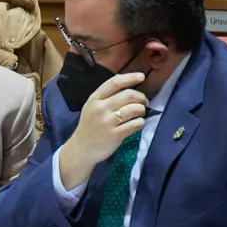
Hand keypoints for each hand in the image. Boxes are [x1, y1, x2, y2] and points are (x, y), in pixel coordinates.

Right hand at [60, 73, 147, 189]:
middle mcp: (101, 109)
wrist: (81, 149)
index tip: (141, 77)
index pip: (114, 83)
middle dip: (141, 97)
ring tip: (140, 114)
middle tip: (144, 102)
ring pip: (134, 109)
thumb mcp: (91, 107)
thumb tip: (126, 82)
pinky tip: (137, 124)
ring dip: (142, 110)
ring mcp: (108, 122)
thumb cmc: (89, 126)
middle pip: (128, 95)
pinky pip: (136, 124)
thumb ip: (105, 96)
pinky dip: (140, 122)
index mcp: (94, 99)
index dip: (130, 78)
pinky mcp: (115, 135)